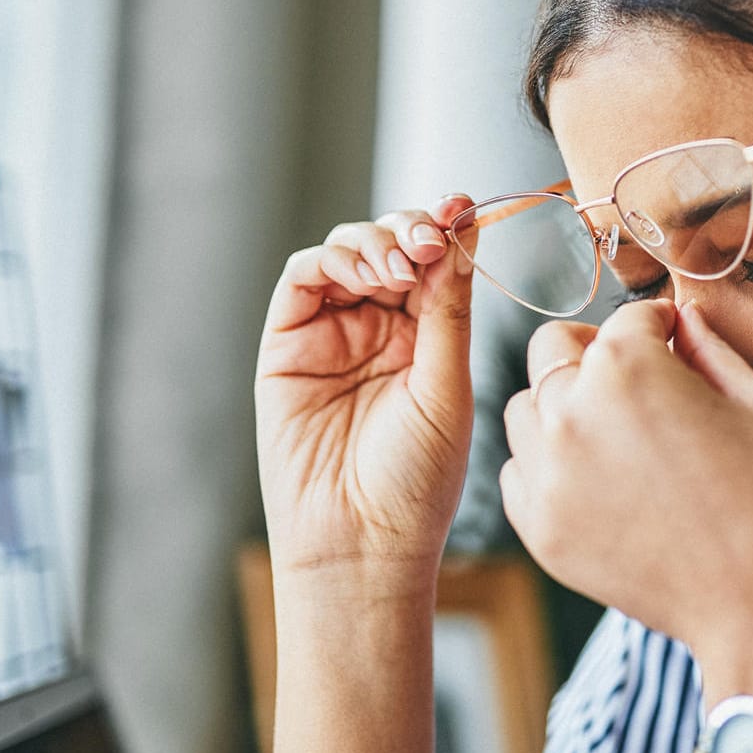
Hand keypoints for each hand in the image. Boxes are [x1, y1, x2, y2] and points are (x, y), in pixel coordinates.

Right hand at [254, 195, 479, 594]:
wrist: (362, 542)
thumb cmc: (415, 481)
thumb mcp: (447, 387)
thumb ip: (449, 310)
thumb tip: (463, 234)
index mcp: (428, 339)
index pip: (436, 263)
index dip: (448, 230)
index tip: (465, 210)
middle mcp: (381, 329)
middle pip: (392, 245)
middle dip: (412, 230)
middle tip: (430, 242)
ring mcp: (333, 333)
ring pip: (348, 252)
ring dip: (375, 241)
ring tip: (400, 265)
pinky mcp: (288, 344)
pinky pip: (303, 279)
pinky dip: (332, 261)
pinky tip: (365, 275)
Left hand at [499, 298, 752, 666]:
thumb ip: (710, 349)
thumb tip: (681, 321)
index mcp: (627, 368)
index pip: (629, 319)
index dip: (663, 329)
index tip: (681, 348)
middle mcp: (570, 414)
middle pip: (556, 350)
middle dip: (598, 355)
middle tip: (643, 385)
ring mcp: (547, 477)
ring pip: (526, 410)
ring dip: (563, 409)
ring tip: (619, 437)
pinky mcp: (541, 531)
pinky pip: (519, 474)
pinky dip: (549, 468)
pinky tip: (604, 483)